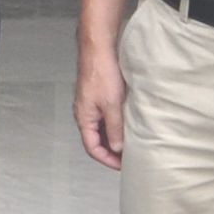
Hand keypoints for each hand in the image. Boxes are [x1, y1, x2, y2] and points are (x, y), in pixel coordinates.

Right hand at [73, 46, 126, 170]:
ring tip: (129, 142)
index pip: (92, 148)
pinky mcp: (97, 96)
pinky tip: (126, 124)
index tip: (122, 165)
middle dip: (111, 151)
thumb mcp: (112, 105)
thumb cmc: (101, 73)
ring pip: (101, 128)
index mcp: (83, 118)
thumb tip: (117, 148)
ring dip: (113, 137)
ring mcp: (90, 104)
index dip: (107, 160)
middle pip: (95, 140)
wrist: (98, 49)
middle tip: (128, 157)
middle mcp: (84, 113)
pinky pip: (104, 117)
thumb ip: (114, 129)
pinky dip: (114, 125)